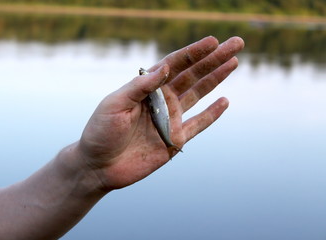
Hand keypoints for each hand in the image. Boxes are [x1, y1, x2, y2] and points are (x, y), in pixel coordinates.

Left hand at [78, 36, 243, 190]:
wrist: (99, 166)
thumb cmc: (101, 132)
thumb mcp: (115, 104)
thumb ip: (141, 86)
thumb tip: (166, 66)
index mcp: (146, 89)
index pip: (174, 65)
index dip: (194, 52)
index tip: (212, 41)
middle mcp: (161, 100)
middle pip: (192, 75)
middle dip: (213, 59)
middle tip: (235, 44)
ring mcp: (170, 119)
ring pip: (199, 94)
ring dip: (216, 79)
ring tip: (233, 62)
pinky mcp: (175, 140)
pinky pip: (198, 124)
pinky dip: (212, 114)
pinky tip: (224, 101)